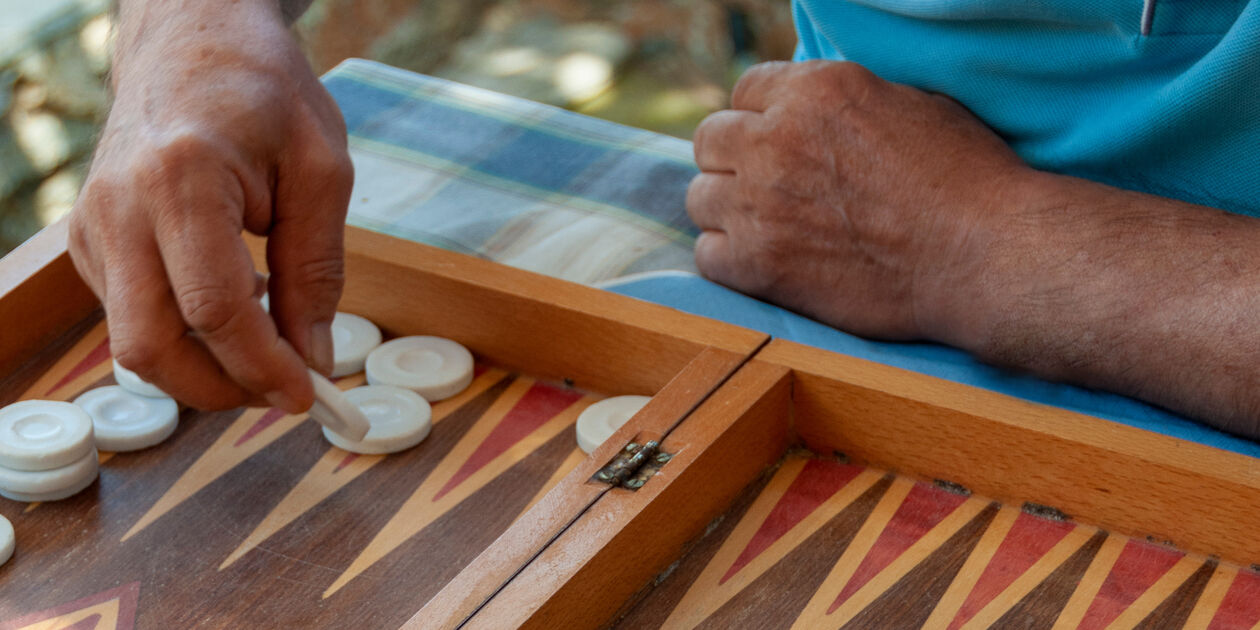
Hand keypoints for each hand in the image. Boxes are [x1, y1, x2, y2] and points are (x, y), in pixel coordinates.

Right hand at [67, 0, 352, 411]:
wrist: (191, 42)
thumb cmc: (264, 93)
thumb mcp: (321, 170)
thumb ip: (317, 268)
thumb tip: (314, 355)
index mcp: (181, 180)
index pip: (214, 310)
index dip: (263, 366)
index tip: (308, 394)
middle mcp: (119, 209)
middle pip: (151, 346)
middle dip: (221, 389)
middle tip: (283, 389)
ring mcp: (93, 227)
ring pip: (134, 341)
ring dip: (204, 366)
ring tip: (268, 339)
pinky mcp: (89, 240)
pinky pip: (131, 315)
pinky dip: (185, 334)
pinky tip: (232, 306)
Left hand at [687, 60, 1028, 340]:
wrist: (983, 254)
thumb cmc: (966, 179)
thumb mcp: (907, 103)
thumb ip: (844, 103)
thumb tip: (815, 112)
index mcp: (814, 90)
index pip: (745, 90)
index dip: (760, 117)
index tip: (776, 143)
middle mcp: (775, 139)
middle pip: (710, 140)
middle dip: (733, 160)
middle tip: (765, 187)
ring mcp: (760, 203)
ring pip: (701, 198)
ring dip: (727, 211)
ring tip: (767, 228)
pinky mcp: (759, 264)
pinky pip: (708, 255)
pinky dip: (730, 260)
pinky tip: (765, 263)